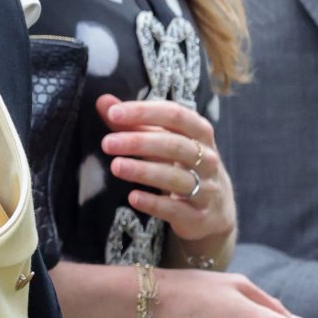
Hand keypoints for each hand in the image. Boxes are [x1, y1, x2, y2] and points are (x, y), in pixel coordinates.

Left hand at [98, 94, 234, 252]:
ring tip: (116, 166)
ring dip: (144, 171)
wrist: (215, 210)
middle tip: (107, 143)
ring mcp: (206, 188)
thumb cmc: (181, 165)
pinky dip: (154, 203)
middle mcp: (207, 158)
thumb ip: (133, 123)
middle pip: (175, 145)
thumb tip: (102, 101)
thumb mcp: (163, 141)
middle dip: (139, 142)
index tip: (113, 113)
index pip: (174, 115)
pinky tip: (133, 197)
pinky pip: (175, 209)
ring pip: (176, 177)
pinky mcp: (199, 216)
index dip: (145, 112)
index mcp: (199, 132)